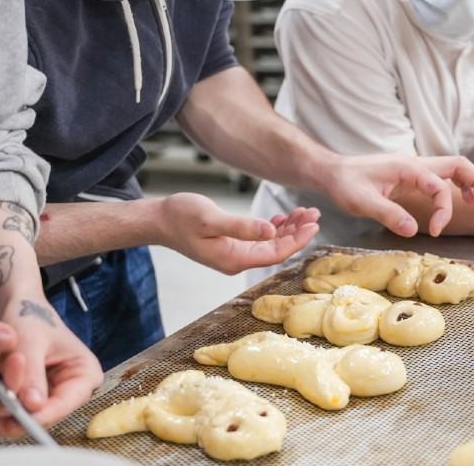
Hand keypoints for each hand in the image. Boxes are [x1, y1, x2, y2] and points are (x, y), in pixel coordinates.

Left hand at [0, 292, 102, 437]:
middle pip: (43, 415)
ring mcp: (50, 393)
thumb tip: (33, 404)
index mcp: (84, 374)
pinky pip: (13, 409)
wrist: (15, 305)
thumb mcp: (31, 339)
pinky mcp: (30, 395)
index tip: (13, 419)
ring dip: (0, 415)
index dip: (38, 416)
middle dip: (14, 418)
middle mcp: (71, 388)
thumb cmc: (30, 314)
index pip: (64, 404)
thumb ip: (33, 372)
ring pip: (25, 415)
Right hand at [156, 192, 319, 274]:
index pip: (276, 253)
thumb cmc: (180, 217)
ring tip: (304, 212)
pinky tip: (282, 218)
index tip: (313, 225)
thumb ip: (242, 226)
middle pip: (277, 250)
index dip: (298, 240)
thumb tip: (272, 231)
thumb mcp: (211, 218)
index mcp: (234, 259)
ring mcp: (234, 254)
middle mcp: (237, 260)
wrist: (159, 221)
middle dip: (298, 232)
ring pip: (270, 244)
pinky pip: (259, 240)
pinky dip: (274, 227)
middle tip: (314, 214)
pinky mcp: (231, 245)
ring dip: (288, 228)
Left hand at [324, 153, 473, 236]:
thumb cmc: (345, 184)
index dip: (443, 210)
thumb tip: (412, 230)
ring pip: (451, 168)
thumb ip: (388, 214)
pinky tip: (459, 198)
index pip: (438, 186)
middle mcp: (415, 164)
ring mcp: (415, 168)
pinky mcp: (412, 176)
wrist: (333, 172)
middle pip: (457, 164)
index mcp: (406, 168)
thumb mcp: (362, 203)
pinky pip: (441, 176)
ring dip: (469, 181)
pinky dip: (455, 185)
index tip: (436, 232)